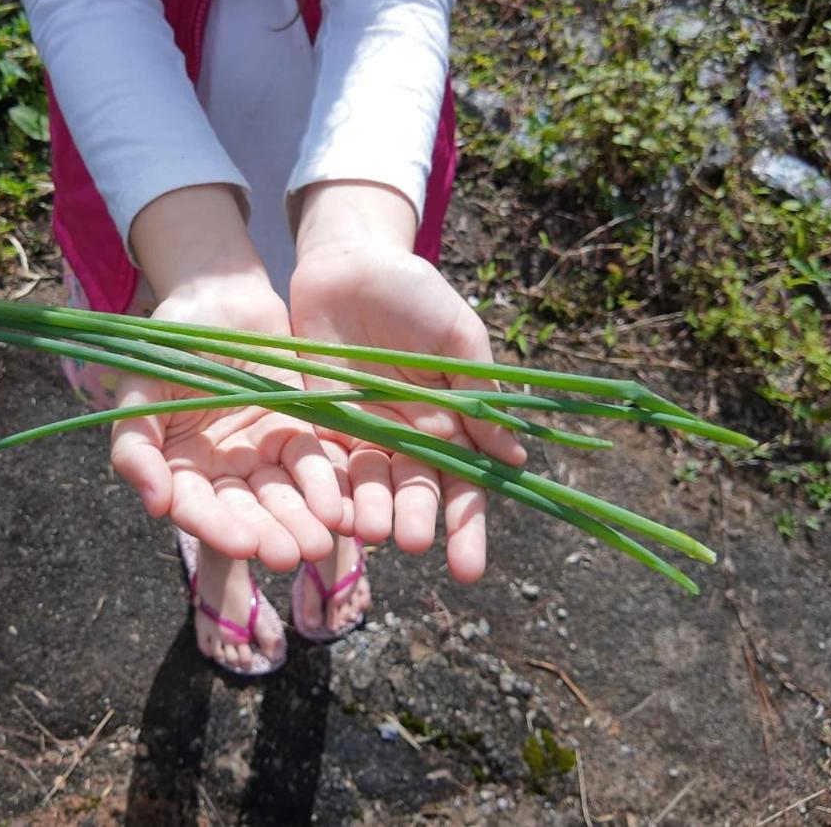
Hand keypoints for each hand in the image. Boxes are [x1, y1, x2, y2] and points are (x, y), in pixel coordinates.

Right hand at [109, 186, 343, 570]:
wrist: (219, 291)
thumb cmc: (168, 339)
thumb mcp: (141, 386)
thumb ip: (137, 447)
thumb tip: (156, 507)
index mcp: (179, 466)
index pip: (196, 507)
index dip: (218, 528)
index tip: (243, 545)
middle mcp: (221, 469)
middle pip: (244, 510)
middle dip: (268, 533)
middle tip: (291, 555)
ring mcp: (261, 452)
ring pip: (282, 494)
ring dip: (300, 520)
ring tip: (319, 542)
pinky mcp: (297, 429)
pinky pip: (312, 461)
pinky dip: (325, 484)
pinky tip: (340, 507)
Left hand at [290, 182, 526, 582]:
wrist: (349, 262)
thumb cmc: (414, 292)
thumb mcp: (457, 339)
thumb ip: (479, 396)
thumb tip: (512, 458)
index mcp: (450, 421)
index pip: (464, 485)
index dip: (466, 526)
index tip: (469, 569)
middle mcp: (407, 437)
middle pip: (416, 493)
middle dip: (418, 522)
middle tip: (415, 544)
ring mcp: (363, 432)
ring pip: (370, 485)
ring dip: (373, 512)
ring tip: (372, 533)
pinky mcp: (318, 422)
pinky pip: (325, 464)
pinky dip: (330, 490)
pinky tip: (329, 513)